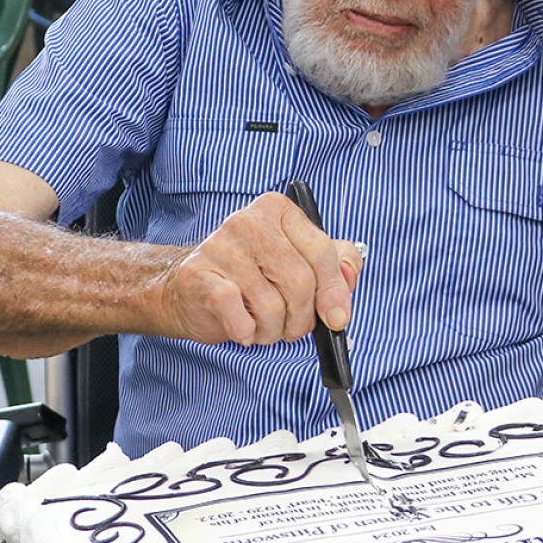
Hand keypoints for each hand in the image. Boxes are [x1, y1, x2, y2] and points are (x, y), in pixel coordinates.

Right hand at [160, 192, 362, 346]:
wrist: (193, 292)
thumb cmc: (254, 279)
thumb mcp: (302, 264)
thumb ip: (337, 264)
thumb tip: (349, 276)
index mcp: (279, 210)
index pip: (321, 249)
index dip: (334, 289)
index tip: (337, 317)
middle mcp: (248, 220)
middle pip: (299, 281)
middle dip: (302, 318)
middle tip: (292, 328)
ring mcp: (220, 245)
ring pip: (270, 305)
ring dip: (272, 331)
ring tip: (263, 327)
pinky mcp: (197, 274)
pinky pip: (236, 312)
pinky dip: (246, 331)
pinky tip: (243, 330)